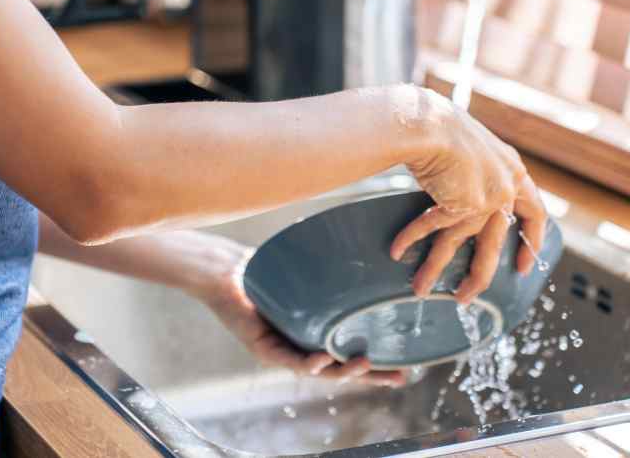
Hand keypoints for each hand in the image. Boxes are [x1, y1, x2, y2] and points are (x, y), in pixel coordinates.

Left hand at [198, 248, 406, 387]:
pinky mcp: (263, 348)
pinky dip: (309, 361)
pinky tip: (325, 359)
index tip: (405, 369)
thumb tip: (366, 252)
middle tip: (400, 378)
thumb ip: (330, 275)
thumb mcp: (304, 276)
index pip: (348, 355)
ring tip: (365, 365)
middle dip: (370, 377)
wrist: (224, 271)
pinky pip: (290, 359)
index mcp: (313, 336)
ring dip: (343, 371)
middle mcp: (300, 348)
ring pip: (318, 370)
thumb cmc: (263, 271)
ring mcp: (282, 351)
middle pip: (340, 370)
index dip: (375, 366)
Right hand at [389, 89, 548, 303]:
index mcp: (512, 170)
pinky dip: (413, 239)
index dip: (530, 241)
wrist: (430, 122)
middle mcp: (506, 187)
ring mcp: (488, 197)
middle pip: (496, 243)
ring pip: (462, 244)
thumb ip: (473, 169)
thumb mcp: (469, 146)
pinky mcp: (464, 203)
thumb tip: (455, 183)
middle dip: (480, 274)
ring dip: (437, 268)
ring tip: (423, 290)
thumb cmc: (441, 124)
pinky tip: (398, 251)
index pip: (534, 212)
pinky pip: (434, 228)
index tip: (523, 265)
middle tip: (468, 294)